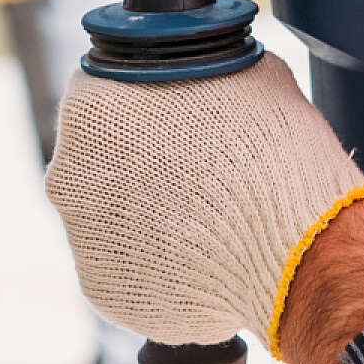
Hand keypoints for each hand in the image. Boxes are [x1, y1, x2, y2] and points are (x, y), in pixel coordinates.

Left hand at [45, 53, 363, 363]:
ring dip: (150, 213)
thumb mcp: (246, 75)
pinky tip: (201, 255)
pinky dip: (159, 261)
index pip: (105, 95)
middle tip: (197, 169)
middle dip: (143, 163)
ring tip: (207, 217)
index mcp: (91, 109)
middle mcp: (69, 173)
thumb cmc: (271, 156)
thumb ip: (202, 73)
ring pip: (113, 215)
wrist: (293, 252)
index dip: (145, 104)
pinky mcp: (105, 291)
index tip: (177, 119)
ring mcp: (84, 240)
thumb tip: (208, 73)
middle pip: (100, 158)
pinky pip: (129, 266)